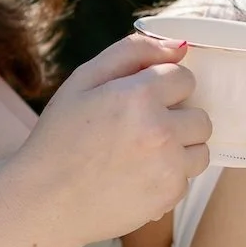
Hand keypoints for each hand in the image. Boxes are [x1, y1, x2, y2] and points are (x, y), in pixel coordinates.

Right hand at [20, 35, 212, 246]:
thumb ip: (132, 53)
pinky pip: (187, 177)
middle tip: (140, 130)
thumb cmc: (59, 137)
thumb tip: (180, 46)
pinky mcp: (170, 195)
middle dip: (176, 119)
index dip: (163, 88)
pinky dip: (168, 177)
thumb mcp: (83, 81)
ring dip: (179, 149)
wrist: (44, 201)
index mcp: (139, 95)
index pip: (184, 78)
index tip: (141, 101)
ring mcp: (169, 166)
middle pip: (200, 115)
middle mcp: (161, 130)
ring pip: (201, 148)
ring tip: (141, 155)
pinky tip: (136, 178)